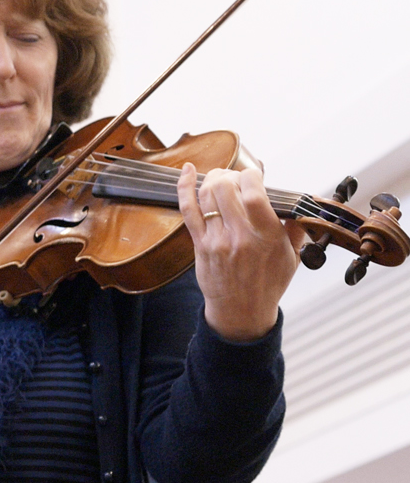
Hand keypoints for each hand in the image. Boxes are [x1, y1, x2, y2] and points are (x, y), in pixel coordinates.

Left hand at [177, 162, 307, 341]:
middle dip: (230, 174)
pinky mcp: (199, 244)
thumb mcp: (292, 257)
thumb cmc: (268, 283)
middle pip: (225, 189)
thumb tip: (297, 202)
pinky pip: (188, 210)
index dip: (251, 175)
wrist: (241, 311)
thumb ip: (295, 228)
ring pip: (206, 196)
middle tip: (235, 178)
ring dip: (212, 178)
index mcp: (267, 237)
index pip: (254, 195)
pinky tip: (187, 171)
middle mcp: (240, 237)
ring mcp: (216, 240)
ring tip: (220, 177)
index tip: (255, 174)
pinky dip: (184, 186)